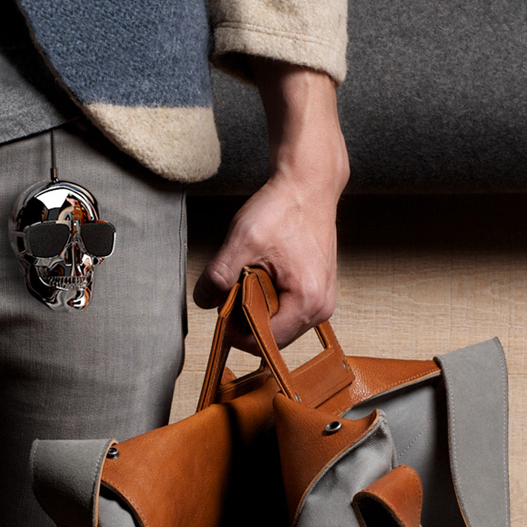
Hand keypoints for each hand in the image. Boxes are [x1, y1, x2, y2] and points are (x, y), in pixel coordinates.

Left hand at [193, 60, 348, 351]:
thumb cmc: (283, 210)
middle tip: (232, 288)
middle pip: (271, 337)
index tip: (220, 308)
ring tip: (248, 278)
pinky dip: (268, 300)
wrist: (308, 185)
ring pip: (277, 325)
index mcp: (307, 302)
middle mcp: (321, 308)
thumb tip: (204, 301)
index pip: (262, 341)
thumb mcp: (242, 242)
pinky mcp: (317, 292)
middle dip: (246, 319)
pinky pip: (286, 311)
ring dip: (256, 309)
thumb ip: (218, 276)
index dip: (234, 330)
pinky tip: (260, 276)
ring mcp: (322, 301)